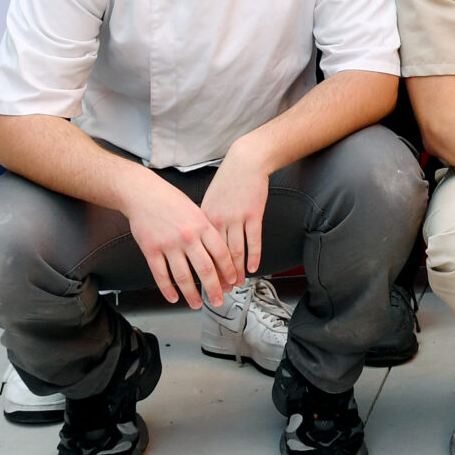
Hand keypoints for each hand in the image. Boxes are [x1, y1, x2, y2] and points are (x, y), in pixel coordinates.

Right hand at [123, 172, 240, 309]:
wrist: (143, 193)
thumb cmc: (171, 200)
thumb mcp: (197, 210)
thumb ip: (207, 231)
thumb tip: (220, 253)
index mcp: (202, 225)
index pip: (221, 253)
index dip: (229, 270)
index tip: (233, 281)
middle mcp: (187, 236)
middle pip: (205, 269)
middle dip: (214, 288)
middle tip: (219, 300)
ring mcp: (168, 244)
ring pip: (183, 276)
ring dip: (192, 294)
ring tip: (197, 304)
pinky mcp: (151, 250)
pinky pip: (161, 275)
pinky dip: (168, 289)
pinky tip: (173, 297)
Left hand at [198, 141, 271, 277]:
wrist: (246, 162)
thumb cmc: (228, 181)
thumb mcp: (209, 201)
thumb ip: (205, 223)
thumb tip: (201, 244)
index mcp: (204, 218)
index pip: (201, 252)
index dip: (203, 271)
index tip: (204, 285)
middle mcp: (218, 220)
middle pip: (216, 256)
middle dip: (219, 277)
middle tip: (220, 292)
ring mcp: (236, 217)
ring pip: (235, 251)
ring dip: (236, 271)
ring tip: (236, 284)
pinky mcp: (253, 214)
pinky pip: (253, 240)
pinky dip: (253, 256)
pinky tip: (253, 268)